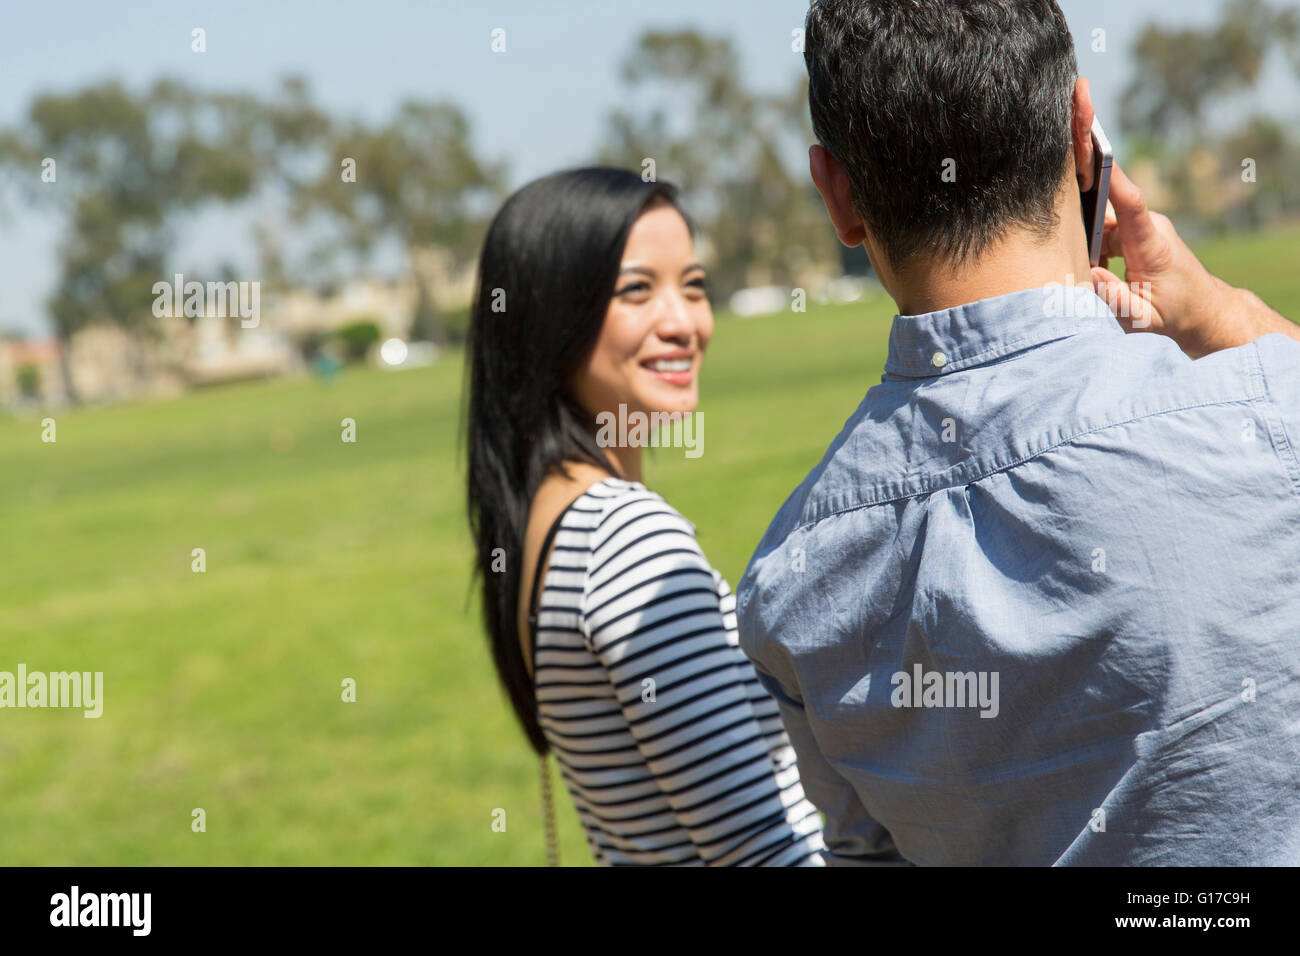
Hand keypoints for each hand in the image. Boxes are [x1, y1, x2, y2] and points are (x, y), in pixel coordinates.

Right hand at [1089, 162, 1227, 355]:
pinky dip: (1091, 240)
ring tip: (1071, 256)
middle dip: (1078, 210)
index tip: (1093, 153)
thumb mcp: (1142, 319)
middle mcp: (1149, 228)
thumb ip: (1115, 301)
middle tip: (1053, 227)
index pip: (1131, 203)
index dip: (1112, 177)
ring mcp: (1143, 228)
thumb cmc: (1173, 313)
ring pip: (1102, 220)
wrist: (1202, 307)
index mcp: (1152, 247)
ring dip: (1083, 234)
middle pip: (1106, 209)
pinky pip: (1106, 228)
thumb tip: (1090, 275)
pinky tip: (1086, 259)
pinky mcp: (1136, 232)